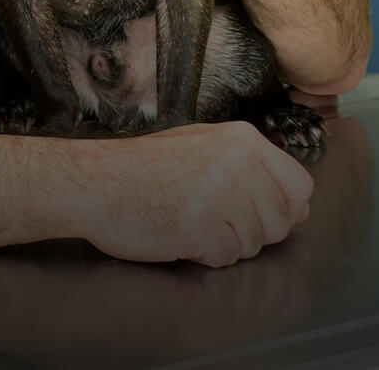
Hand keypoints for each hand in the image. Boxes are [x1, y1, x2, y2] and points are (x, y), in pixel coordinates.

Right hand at [80, 121, 312, 266]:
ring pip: (254, 244)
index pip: (300, 186)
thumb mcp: (202, 145)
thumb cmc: (145, 166)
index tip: (253, 208)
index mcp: (242, 139)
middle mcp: (239, 163)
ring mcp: (222, 194)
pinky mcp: (203, 226)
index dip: (282, 206)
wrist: (97, 181)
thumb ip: (252, 167)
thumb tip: (299, 204)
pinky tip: (178, 230)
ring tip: (188, 217)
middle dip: (251, 229)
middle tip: (209, 213)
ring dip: (225, 242)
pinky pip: (226, 258)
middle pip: (280, 221)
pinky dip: (204, 254)